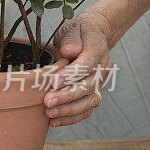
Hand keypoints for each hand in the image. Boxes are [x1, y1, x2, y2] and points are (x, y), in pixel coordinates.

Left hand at [44, 10, 114, 127]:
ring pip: (89, 101)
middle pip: (88, 86)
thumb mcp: (71, 28)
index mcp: (97, 49)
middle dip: (67, 96)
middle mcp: (103, 68)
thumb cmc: (77, 32)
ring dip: (69, 110)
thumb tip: (69, 51)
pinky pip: (87, 109)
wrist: (92, 35)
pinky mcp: (94, 92)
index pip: (86, 65)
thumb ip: (70, 40)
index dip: (70, 75)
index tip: (52, 82)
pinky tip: (55, 121)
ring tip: (50, 114)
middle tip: (47, 102)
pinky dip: (72, 117)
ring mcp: (100, 82)